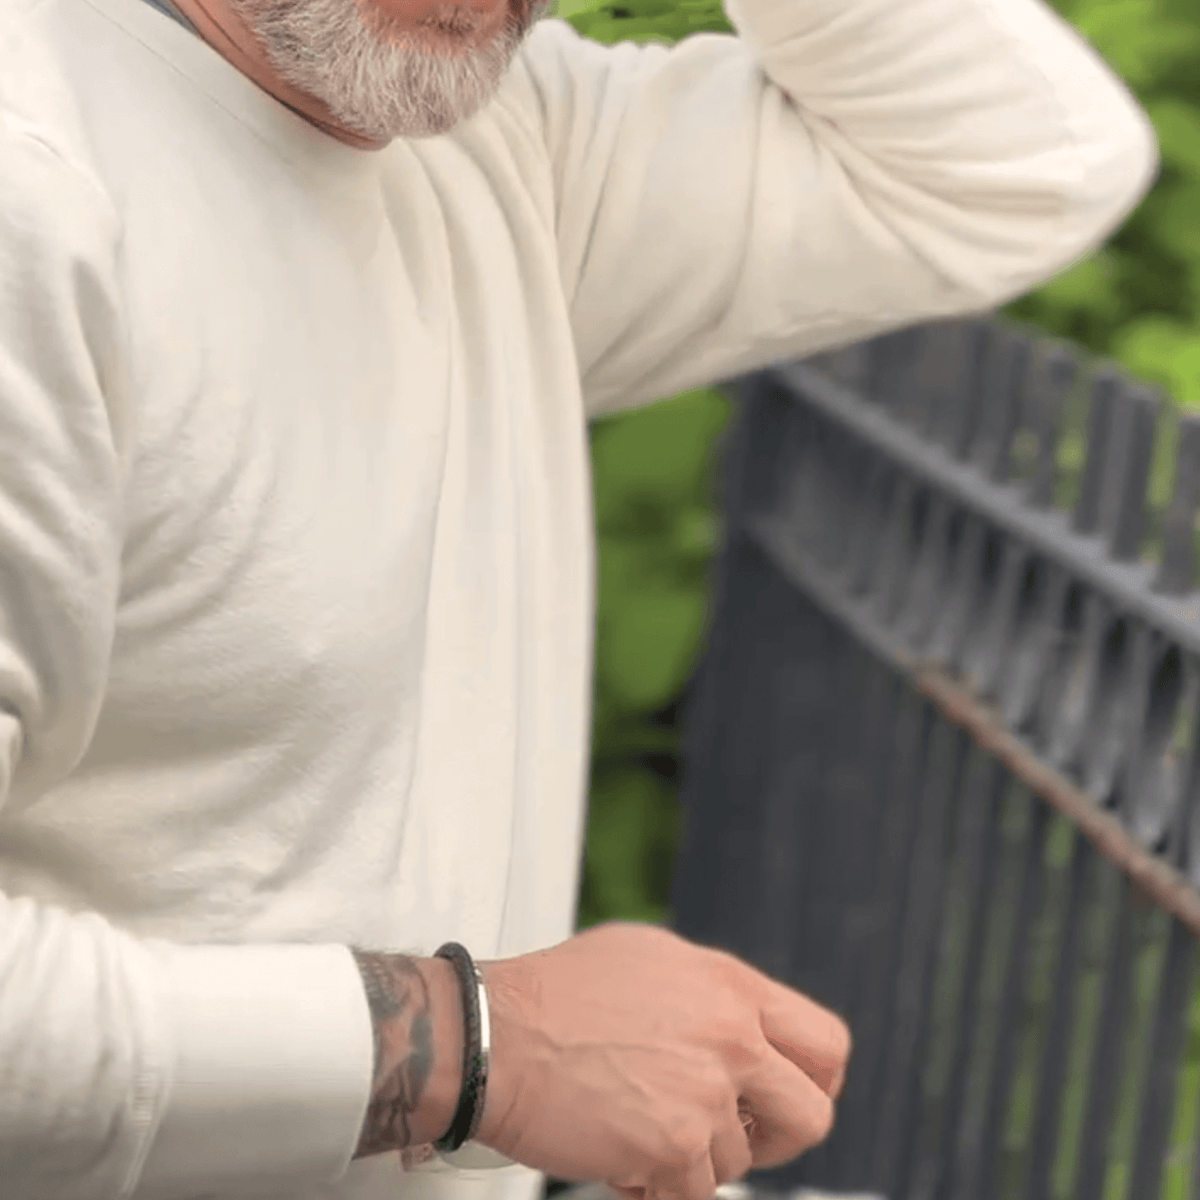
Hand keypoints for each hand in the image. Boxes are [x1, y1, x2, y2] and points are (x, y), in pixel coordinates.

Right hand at [474, 921, 851, 1199]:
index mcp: (730, 986)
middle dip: (777, 1139)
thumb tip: (744, 1025)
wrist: (496, 1034)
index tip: (787, 1097)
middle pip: (812, 1115)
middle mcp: (731, 1037)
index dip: (815, 1080)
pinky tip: (619, 1155)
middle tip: (734, 1134)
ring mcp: (706, 1094)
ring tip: (637, 1127)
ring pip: (737, 1162)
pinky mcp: (674, 1147)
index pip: (825, 1043)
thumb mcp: (651, 958)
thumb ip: (710, 992)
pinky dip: (655, 1187)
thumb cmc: (556, 993)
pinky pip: (690, 1194)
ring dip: (691, 1158)